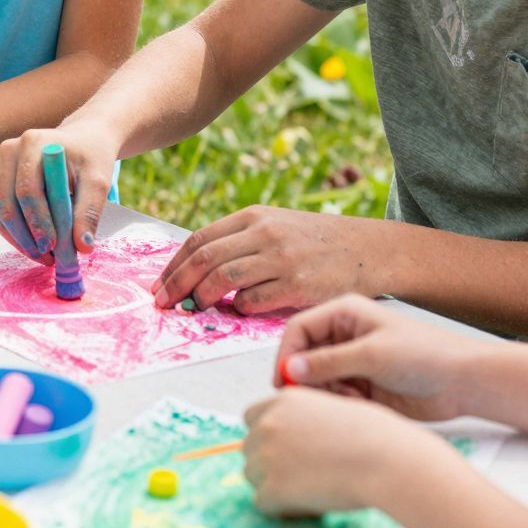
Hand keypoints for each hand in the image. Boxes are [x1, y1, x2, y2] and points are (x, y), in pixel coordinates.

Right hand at [0, 120, 119, 261]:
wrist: (82, 140)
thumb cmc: (91, 157)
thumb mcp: (98, 180)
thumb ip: (90, 211)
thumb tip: (82, 247)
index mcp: (32, 143)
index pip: (28, 190)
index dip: (39, 222)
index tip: (55, 246)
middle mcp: (9, 151)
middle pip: (8, 203)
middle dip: (27, 236)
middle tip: (49, 259)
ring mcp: (0, 165)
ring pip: (0, 212)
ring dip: (20, 240)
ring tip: (45, 257)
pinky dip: (15, 235)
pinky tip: (35, 247)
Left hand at [151, 204, 380, 314]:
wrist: (369, 250)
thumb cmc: (315, 242)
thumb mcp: (277, 226)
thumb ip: (240, 241)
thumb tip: (194, 269)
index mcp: (254, 216)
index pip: (199, 239)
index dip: (173, 265)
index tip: (159, 286)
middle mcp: (264, 233)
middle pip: (204, 259)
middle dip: (176, 284)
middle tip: (163, 304)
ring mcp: (281, 259)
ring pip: (224, 280)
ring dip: (202, 299)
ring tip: (195, 309)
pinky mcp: (298, 285)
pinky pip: (254, 301)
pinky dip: (239, 309)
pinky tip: (238, 311)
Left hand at [241, 386, 447, 517]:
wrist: (387, 461)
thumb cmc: (377, 436)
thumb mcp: (335, 409)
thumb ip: (307, 419)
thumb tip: (299, 439)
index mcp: (284, 401)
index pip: (252, 418)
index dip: (270, 436)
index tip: (290, 451)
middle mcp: (268, 424)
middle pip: (250, 449)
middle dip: (271, 463)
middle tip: (305, 476)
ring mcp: (267, 456)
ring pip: (253, 477)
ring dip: (275, 486)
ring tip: (312, 491)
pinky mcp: (272, 489)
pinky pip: (263, 504)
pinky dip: (283, 509)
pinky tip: (311, 506)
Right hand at [274, 295, 488, 420]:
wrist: (463, 382)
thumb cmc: (425, 355)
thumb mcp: (372, 355)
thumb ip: (328, 363)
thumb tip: (288, 369)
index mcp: (345, 314)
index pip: (299, 329)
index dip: (287, 353)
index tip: (284, 380)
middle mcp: (345, 335)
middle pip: (304, 355)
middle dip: (305, 377)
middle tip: (311, 399)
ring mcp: (353, 360)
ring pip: (317, 378)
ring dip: (325, 392)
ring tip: (348, 400)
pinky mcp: (362, 384)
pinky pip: (335, 394)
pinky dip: (340, 402)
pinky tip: (360, 405)